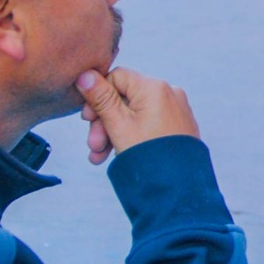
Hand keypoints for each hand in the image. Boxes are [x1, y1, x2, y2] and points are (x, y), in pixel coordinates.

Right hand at [76, 68, 199, 164]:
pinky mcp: (178, 125)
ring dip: (113, 132)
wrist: (178, 189)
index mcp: (155, 87)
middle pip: (124, 98)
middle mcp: (169, 93)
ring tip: (99, 157)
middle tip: (93, 146)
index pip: (117, 77)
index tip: (86, 118)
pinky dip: (130, 136)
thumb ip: (100, 98)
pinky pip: (148, 124)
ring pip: (134, 114)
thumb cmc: (147, 156)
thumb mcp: (118, 126)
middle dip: (104, 122)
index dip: (97, 95)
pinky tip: (115, 155)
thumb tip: (85, 74)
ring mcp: (176, 109)